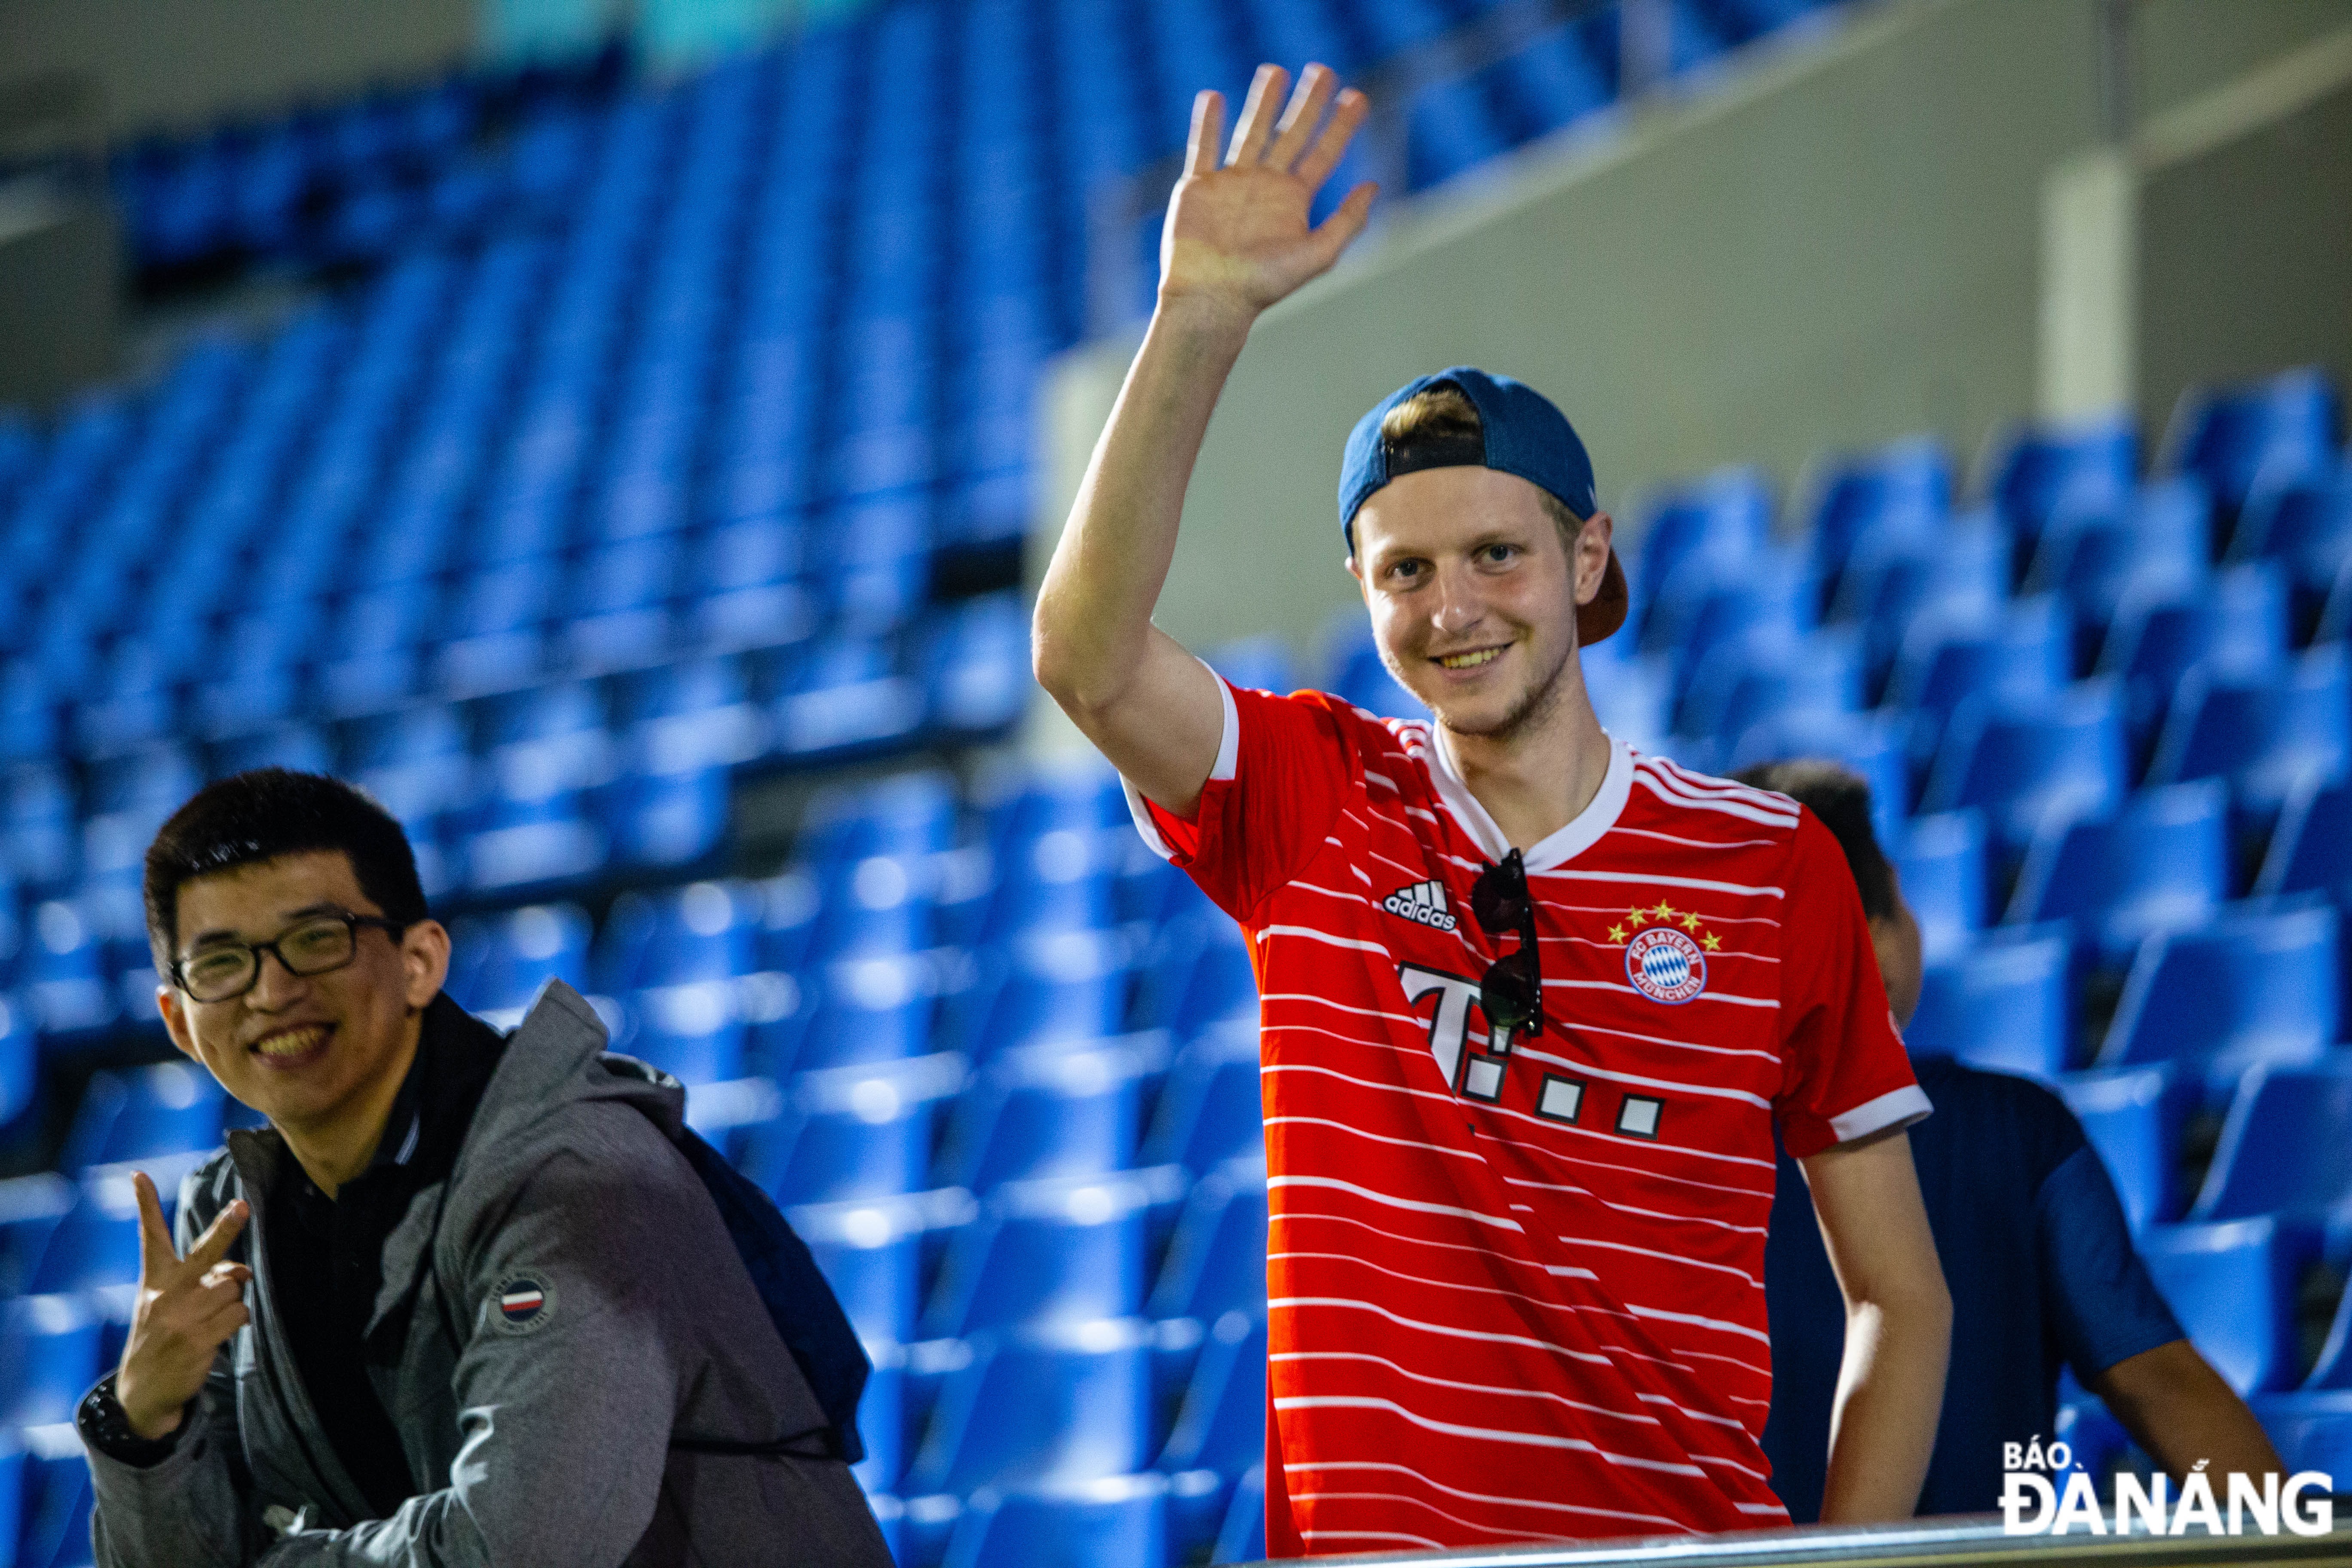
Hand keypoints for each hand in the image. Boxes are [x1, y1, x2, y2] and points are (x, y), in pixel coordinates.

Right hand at [116, 1172, 250, 1439]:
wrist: (143, 1391)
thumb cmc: (164, 1336)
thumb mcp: (169, 1304)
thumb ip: (203, 1278)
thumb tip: (241, 1269)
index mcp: (155, 1280)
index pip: (150, 1236)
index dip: (145, 1205)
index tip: (138, 1175)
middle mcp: (166, 1294)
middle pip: (204, 1253)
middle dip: (225, 1228)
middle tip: (242, 1206)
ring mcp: (181, 1317)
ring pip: (233, 1287)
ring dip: (233, 1299)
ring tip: (212, 1318)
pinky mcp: (197, 1339)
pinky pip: (239, 1314)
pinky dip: (238, 1321)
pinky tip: (218, 1334)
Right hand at [1158, 63, 1377, 325]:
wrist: (1212, 299)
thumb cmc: (1264, 284)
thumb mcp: (1317, 255)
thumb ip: (1347, 221)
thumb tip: (1374, 185)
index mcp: (1293, 200)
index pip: (1323, 153)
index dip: (1341, 126)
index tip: (1357, 96)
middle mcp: (1265, 186)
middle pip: (1291, 133)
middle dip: (1308, 102)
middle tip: (1323, 70)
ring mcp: (1231, 184)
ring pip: (1250, 132)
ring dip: (1263, 102)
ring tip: (1274, 70)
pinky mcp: (1197, 187)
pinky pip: (1203, 147)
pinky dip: (1206, 123)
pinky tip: (1213, 97)